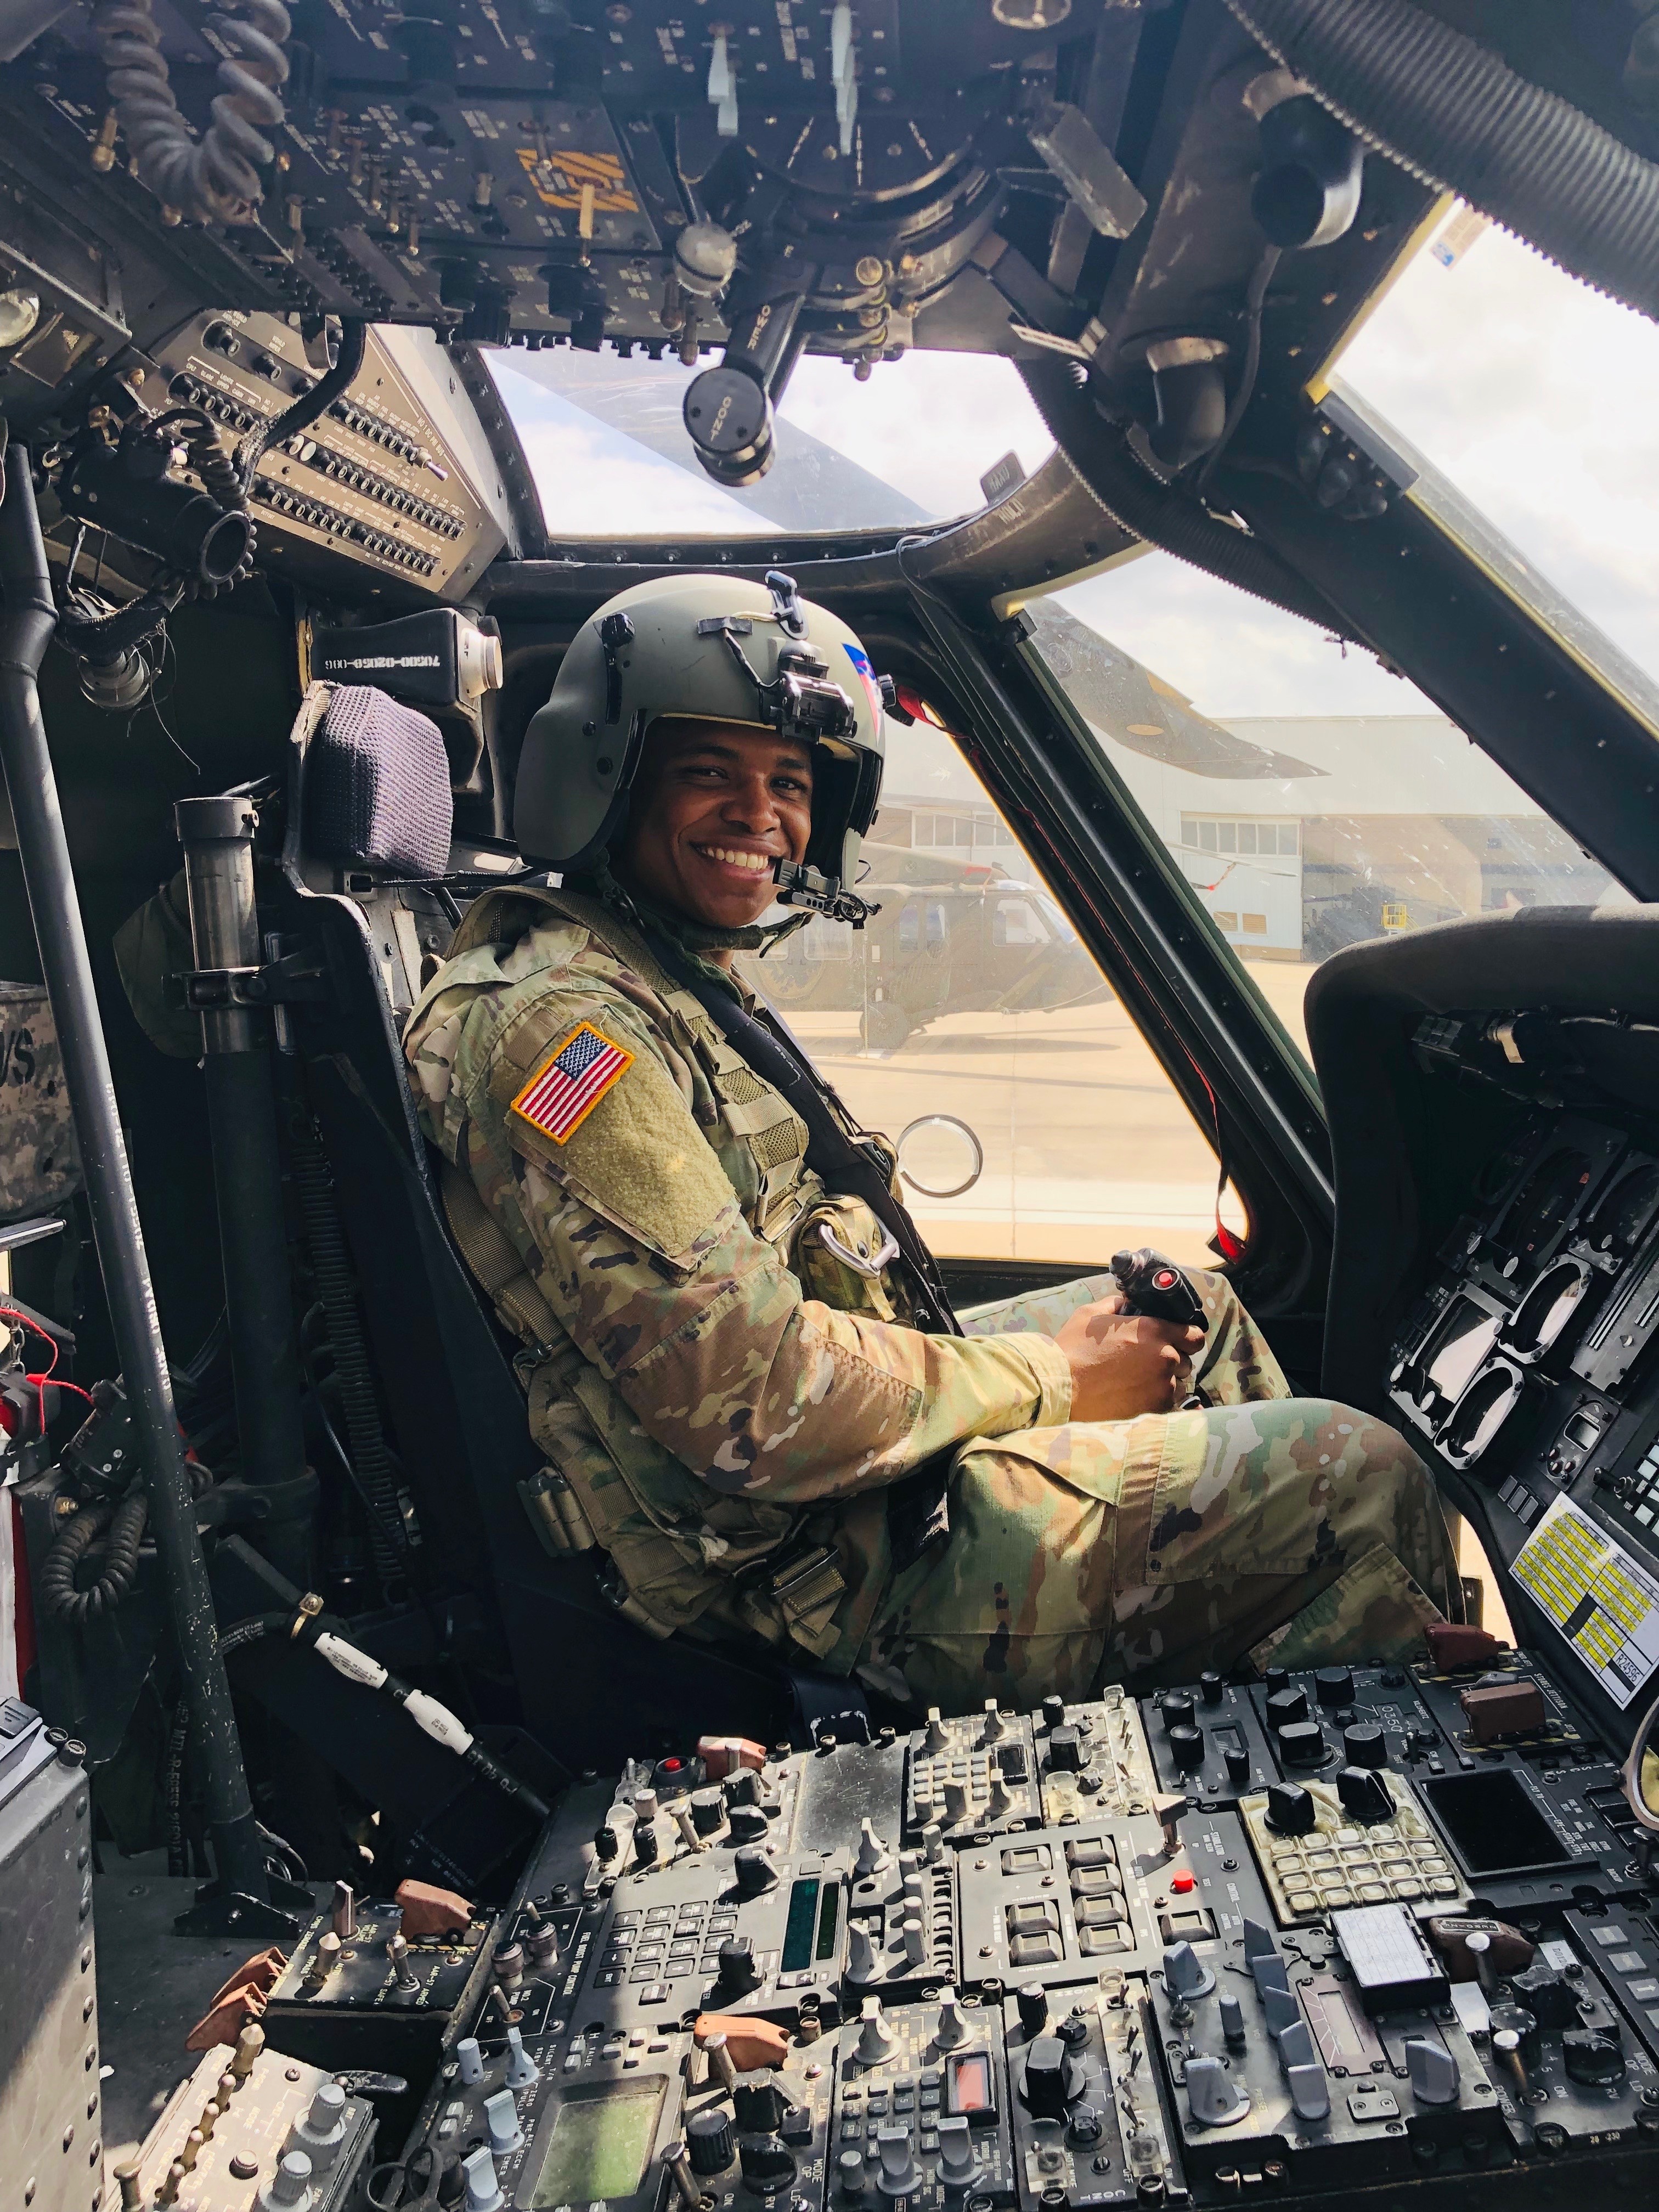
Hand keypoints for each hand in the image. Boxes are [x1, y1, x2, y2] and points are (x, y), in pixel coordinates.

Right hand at [1054, 1293, 1206, 1422]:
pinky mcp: (1156, 1410)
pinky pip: (1168, 1405)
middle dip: (1170, 1362)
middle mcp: (1165, 1358)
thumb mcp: (1090, 1315)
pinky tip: (1136, 1399)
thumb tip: (1127, 1303)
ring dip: (1164, 1383)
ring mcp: (1162, 1387)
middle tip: (1146, 1364)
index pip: (1194, 1336)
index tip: (1175, 1342)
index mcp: (1154, 1331)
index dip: (1186, 1339)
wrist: (1061, 1391)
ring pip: (1177, 1385)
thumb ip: (1115, 1305)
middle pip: (1185, 1361)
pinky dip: (1156, 1402)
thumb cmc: (1073, 1350)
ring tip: (1138, 1384)